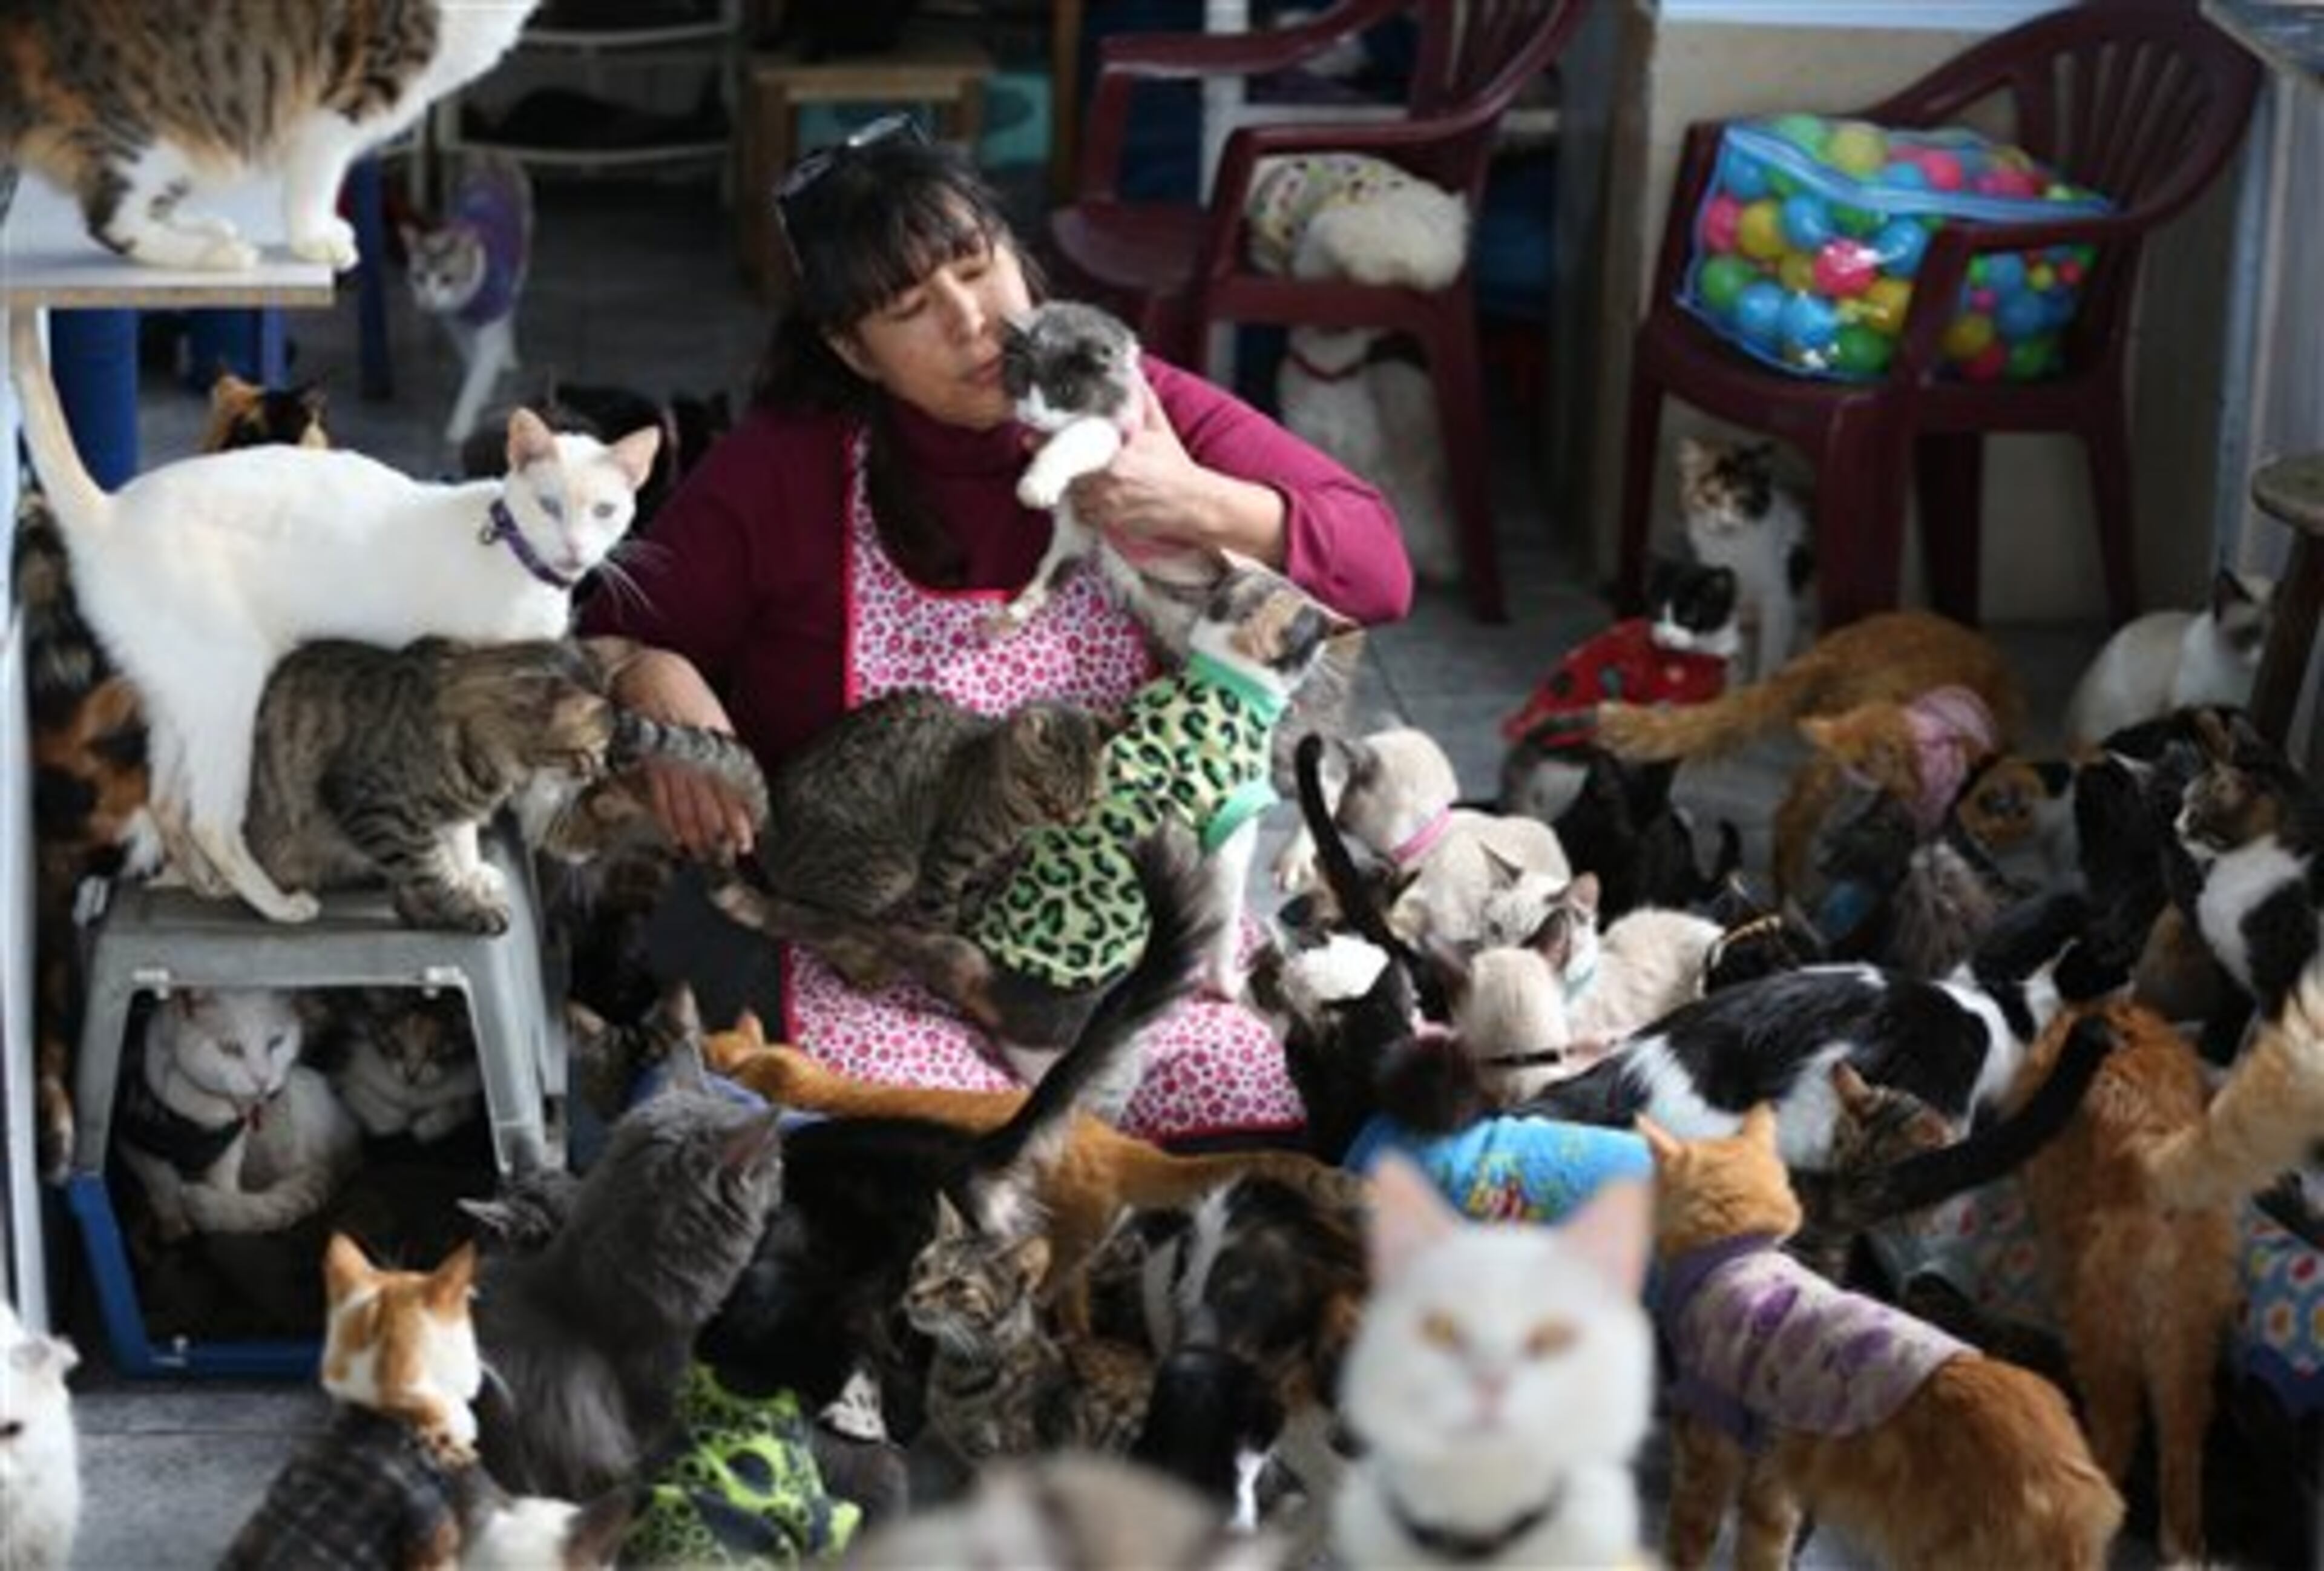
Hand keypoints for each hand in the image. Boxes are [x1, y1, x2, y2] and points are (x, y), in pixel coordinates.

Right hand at [615, 649, 759, 860]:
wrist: (650, 673)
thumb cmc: (688, 694)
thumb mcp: (716, 719)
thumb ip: (725, 751)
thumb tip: (739, 783)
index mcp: (714, 745)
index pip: (731, 790)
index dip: (739, 817)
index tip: (747, 838)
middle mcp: (694, 757)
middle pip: (709, 804)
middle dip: (720, 832)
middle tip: (728, 855)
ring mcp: (670, 762)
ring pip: (685, 806)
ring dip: (696, 833)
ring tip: (704, 853)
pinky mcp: (651, 763)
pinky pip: (661, 798)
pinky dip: (669, 820)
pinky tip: (676, 837)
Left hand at [1064, 385, 1285, 566]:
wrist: (1194, 504)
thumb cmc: (1176, 467)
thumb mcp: (1160, 429)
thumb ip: (1141, 400)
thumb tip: (1131, 373)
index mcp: (1116, 457)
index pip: (1069, 450)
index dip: (1046, 444)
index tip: (1030, 438)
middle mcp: (1108, 483)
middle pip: (1065, 475)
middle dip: (1057, 467)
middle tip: (1050, 459)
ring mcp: (1108, 506)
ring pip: (1072, 497)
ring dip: (1071, 488)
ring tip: (1079, 478)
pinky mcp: (1111, 524)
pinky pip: (1085, 515)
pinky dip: (1084, 507)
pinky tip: (1094, 497)